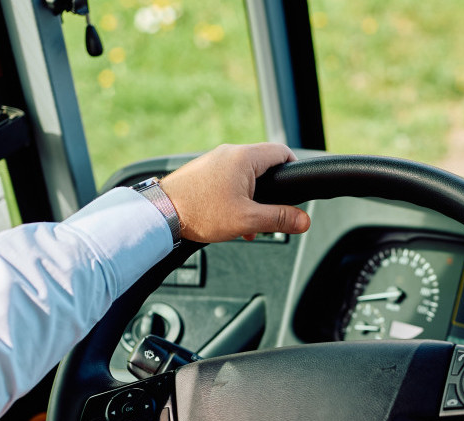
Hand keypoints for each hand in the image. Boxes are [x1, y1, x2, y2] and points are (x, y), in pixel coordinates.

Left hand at [158, 143, 310, 242]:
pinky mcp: (204, 172)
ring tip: (248, 224)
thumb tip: (304, 221)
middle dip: (272, 193)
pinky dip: (237, 198)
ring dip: (253, 200)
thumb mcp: (247, 220)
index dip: (295, 169)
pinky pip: (229, 180)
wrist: (160, 213)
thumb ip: (279, 219)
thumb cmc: (199, 211)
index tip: (298, 188)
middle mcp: (229, 153)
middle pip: (264, 166)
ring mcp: (215, 161)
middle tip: (271, 215)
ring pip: (246, 176)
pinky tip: (231, 220)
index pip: (282, 152)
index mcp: (244, 157)